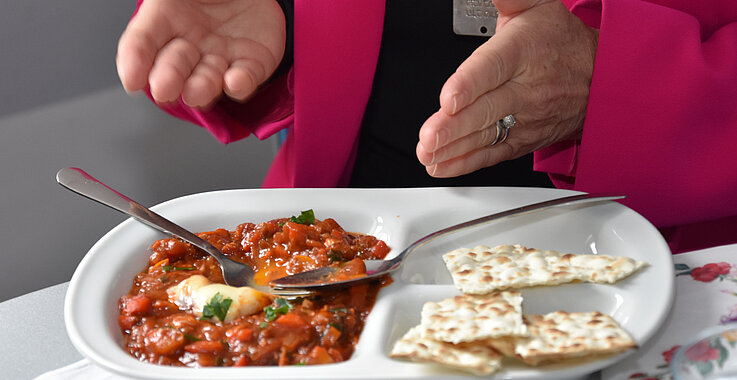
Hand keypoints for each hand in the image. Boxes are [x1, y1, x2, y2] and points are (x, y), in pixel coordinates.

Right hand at [116, 0, 285, 106]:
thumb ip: (159, 5)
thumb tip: (138, 37)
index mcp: (166, 21)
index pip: (144, 43)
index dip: (135, 62)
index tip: (132, 81)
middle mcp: (191, 46)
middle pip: (174, 69)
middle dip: (169, 80)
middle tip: (164, 89)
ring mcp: (222, 58)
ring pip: (208, 81)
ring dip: (202, 89)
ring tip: (195, 92)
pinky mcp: (253, 64)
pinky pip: (246, 79)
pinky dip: (240, 84)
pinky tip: (233, 81)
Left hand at [416, 0, 597, 176]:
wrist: (601, 77)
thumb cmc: (558, 41)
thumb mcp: (534, 4)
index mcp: (521, 52)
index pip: (493, 68)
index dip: (469, 84)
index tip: (449, 98)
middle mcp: (524, 88)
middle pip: (487, 109)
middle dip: (454, 127)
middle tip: (429, 137)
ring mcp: (525, 118)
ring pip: (487, 135)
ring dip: (454, 149)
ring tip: (428, 154)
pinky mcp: (523, 140)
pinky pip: (493, 154)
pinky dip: (465, 163)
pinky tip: (442, 166)